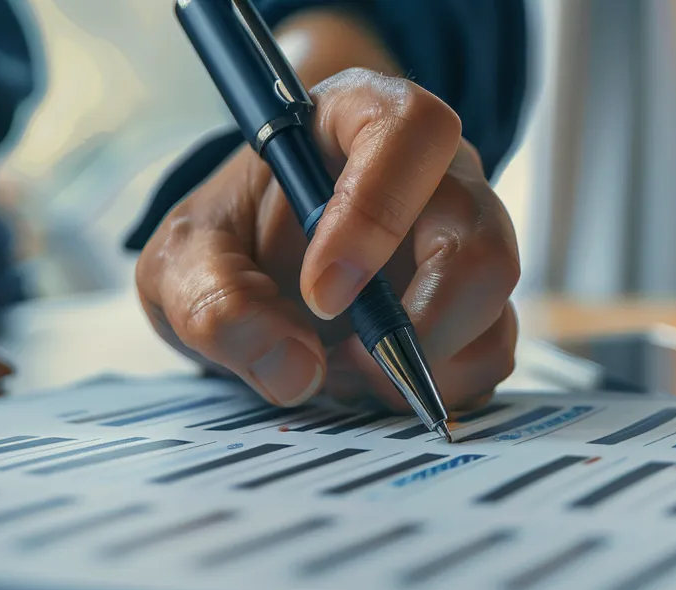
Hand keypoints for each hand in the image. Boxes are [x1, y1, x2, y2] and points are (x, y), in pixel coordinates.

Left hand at [135, 68, 519, 410]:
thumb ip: (214, 303)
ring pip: (493, 301)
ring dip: (426, 360)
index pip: (411, 132)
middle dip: (421, 319)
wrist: (253, 268)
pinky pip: (491, 352)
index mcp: (361, 118)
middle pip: (479, 234)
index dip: (376, 212)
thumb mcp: (182, 262)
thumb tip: (294, 369)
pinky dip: (435, 385)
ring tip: (347, 370)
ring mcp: (466, 239)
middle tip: (348, 359)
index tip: (321, 293)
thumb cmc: (229, 236)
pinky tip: (372, 379)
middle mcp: (435, 175)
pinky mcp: (477, 305)